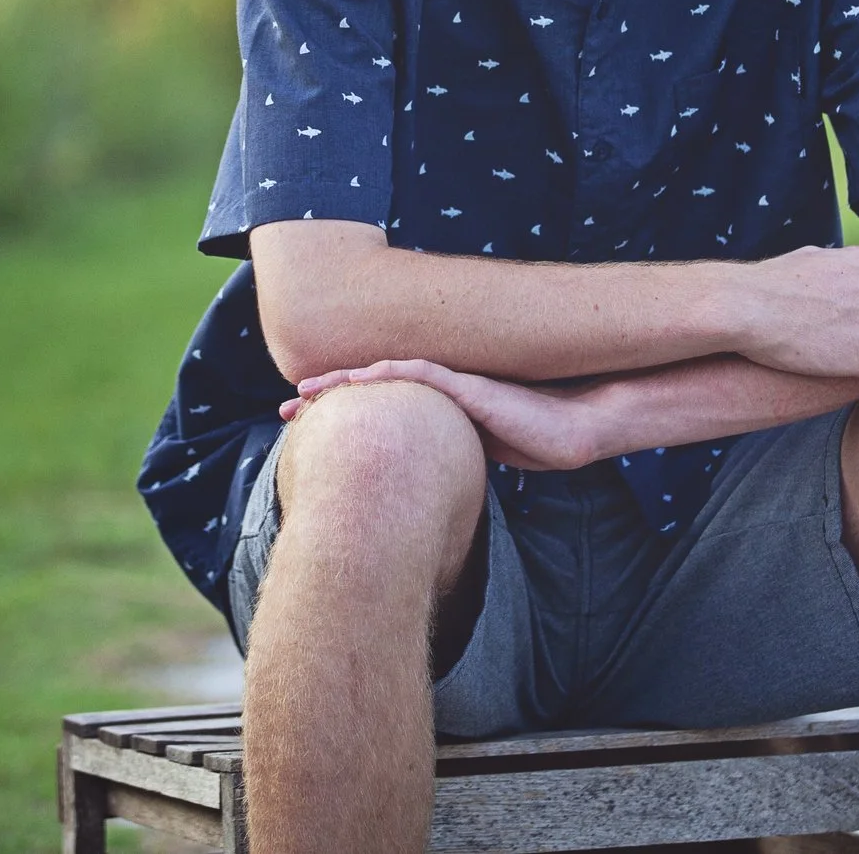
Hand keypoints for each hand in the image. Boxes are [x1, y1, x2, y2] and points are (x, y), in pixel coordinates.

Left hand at [283, 359, 605, 471]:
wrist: (573, 431)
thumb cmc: (535, 441)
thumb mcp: (477, 450)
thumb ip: (447, 453)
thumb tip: (419, 482)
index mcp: (437, 407)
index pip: (380, 404)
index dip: (341, 412)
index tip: (303, 426)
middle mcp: (439, 389)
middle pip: (371, 389)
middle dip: (326, 398)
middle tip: (284, 410)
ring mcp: (454, 382)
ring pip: (385, 377)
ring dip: (342, 383)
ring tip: (303, 394)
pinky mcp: (470, 385)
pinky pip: (421, 374)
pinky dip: (387, 374)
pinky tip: (358, 378)